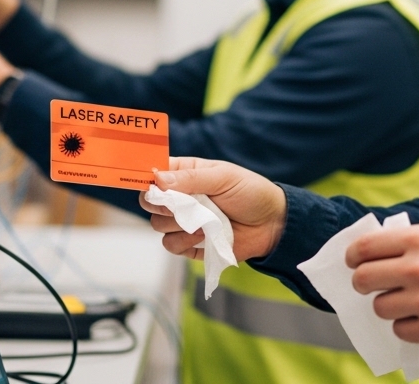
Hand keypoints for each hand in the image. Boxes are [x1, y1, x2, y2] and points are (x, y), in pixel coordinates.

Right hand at [141, 157, 287, 262]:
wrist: (272, 224)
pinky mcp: (189, 244)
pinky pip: (171, 245)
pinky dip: (186, 242)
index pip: (153, 173)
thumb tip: (158, 179)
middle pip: (149, 202)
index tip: (150, 185)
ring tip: (206, 221)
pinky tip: (206, 236)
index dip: (146, 178)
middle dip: (162, 205)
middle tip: (183, 205)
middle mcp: (180, 198)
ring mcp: (183, 222)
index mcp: (185, 174)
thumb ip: (191, 178)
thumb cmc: (251, 192)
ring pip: (157, 225)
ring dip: (180, 225)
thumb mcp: (224, 177)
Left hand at [347, 225, 418, 348]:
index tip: (354, 262)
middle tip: (370, 286)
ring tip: (406, 303)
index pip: (365, 247)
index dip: (353, 256)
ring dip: (389, 307)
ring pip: (380, 308)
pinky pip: (401, 331)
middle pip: (363, 279)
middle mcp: (417, 269)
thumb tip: (378, 253)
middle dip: (362, 284)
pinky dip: (408, 327)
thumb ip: (412, 244)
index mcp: (418, 240)